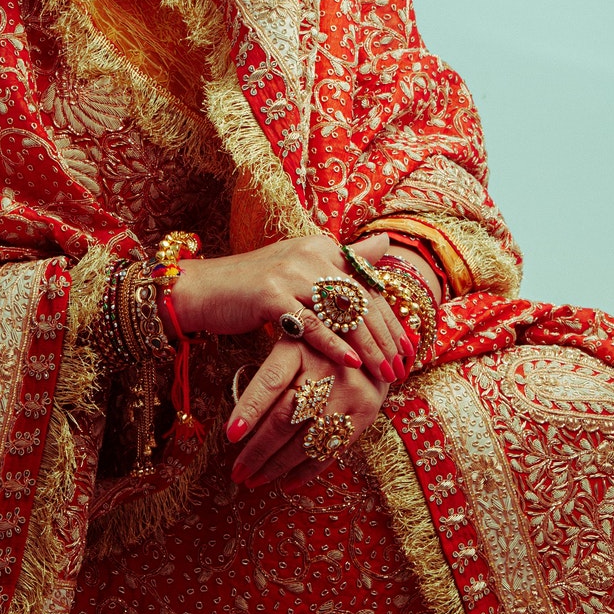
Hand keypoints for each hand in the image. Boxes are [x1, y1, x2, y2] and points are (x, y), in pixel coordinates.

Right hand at [170, 233, 412, 384]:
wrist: (204, 289)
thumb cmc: (254, 287)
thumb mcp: (300, 270)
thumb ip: (341, 264)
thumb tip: (384, 241)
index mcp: (322, 247)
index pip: (369, 285)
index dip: (391, 318)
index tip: (409, 347)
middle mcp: (310, 254)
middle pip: (361, 298)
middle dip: (386, 337)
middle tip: (402, 367)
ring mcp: (290, 273)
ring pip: (342, 312)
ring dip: (368, 346)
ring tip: (385, 372)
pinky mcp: (271, 295)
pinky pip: (311, 324)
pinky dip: (334, 345)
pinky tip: (351, 363)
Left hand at [226, 339, 389, 490]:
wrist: (371, 343)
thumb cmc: (317, 347)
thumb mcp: (291, 347)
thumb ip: (269, 380)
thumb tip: (234, 427)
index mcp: (299, 346)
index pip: (270, 381)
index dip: (250, 408)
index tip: (231, 435)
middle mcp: (326, 367)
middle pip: (286, 417)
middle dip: (258, 449)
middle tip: (237, 471)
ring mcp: (349, 391)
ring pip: (306, 439)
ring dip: (277, 465)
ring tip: (254, 479)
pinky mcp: (366, 411)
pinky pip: (331, 450)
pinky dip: (306, 471)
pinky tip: (286, 483)